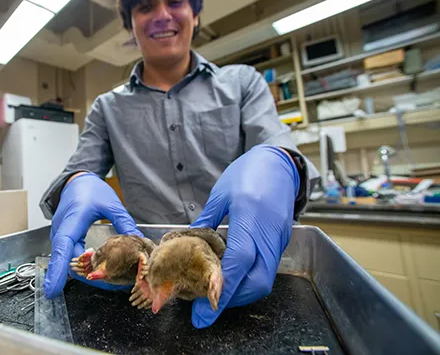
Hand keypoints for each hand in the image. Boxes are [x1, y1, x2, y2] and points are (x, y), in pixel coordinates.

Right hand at [44, 172, 142, 297]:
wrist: (77, 180)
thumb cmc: (91, 189)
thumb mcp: (111, 203)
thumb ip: (123, 222)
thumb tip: (138, 240)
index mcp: (72, 220)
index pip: (62, 249)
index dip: (57, 270)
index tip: (53, 290)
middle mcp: (61, 230)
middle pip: (67, 260)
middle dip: (86, 275)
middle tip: (110, 284)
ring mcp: (61, 234)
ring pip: (69, 259)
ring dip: (86, 270)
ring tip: (108, 277)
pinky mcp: (65, 236)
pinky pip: (71, 254)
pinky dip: (84, 263)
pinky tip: (98, 266)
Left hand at [189, 145, 298, 327]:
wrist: (279, 162)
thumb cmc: (248, 172)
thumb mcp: (221, 193)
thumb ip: (207, 220)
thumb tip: (190, 241)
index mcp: (249, 217)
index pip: (239, 260)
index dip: (222, 287)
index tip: (205, 309)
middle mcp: (267, 233)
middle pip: (256, 281)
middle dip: (232, 300)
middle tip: (207, 306)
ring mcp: (278, 239)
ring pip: (264, 279)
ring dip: (241, 292)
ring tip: (216, 294)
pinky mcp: (282, 241)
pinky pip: (268, 269)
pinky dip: (250, 279)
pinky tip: (233, 277)